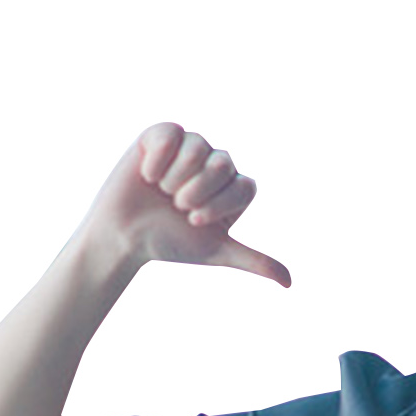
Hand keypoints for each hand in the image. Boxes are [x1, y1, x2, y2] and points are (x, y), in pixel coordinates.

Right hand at [78, 121, 290, 284]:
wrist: (125, 235)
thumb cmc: (171, 242)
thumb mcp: (217, 252)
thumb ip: (255, 261)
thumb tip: (289, 283)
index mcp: (234, 190)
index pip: (244, 187)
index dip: (219, 204)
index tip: (195, 221)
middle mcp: (216, 165)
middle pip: (223, 164)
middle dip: (197, 191)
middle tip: (177, 205)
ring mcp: (190, 147)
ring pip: (198, 147)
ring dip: (176, 177)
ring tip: (162, 191)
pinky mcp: (162, 135)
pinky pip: (171, 133)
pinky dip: (157, 159)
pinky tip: (147, 174)